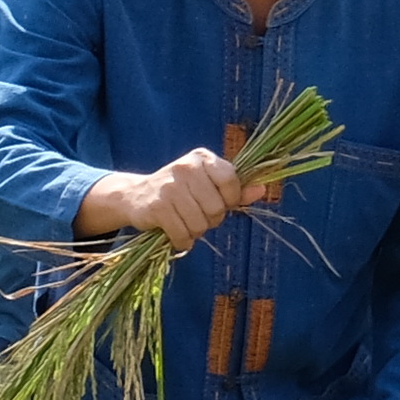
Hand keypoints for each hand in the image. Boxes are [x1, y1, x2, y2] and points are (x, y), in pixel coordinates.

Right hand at [86, 142, 269, 247]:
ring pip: (200, 223)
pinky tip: (176, 234)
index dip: (231, 199)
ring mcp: (169, 186)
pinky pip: (182, 234)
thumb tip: (262, 190)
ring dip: (196, 231)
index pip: (231, 180)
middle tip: (198, 215)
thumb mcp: (208, 184)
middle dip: (211, 219)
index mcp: (203, 158)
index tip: (221, 203)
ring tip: (186, 223)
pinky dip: (182, 241)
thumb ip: (236, 189)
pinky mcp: (156, 206)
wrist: (136, 195)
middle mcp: (186, 167)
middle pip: (217, 207)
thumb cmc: (182, 191)